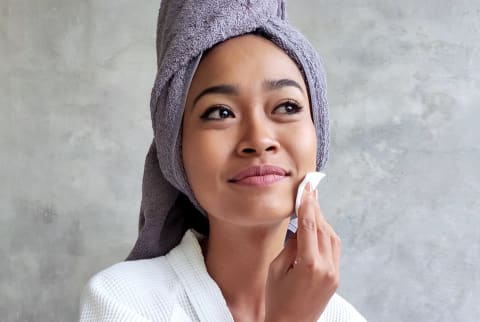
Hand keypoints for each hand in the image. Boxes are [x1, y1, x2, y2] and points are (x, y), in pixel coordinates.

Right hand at [265, 183, 340, 321]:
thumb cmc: (277, 299)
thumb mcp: (276, 269)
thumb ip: (291, 246)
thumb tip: (301, 228)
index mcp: (309, 265)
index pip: (310, 226)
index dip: (307, 204)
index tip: (306, 188)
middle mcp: (327, 268)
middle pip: (323, 228)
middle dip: (316, 208)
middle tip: (310, 191)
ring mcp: (334, 274)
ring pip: (332, 237)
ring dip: (322, 220)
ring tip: (312, 206)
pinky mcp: (336, 278)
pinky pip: (334, 249)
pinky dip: (327, 235)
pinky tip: (319, 227)